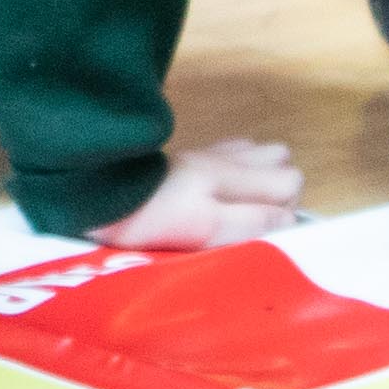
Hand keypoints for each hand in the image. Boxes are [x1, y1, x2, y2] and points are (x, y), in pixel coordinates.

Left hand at [93, 136, 303, 248]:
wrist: (96, 189)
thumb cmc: (152, 216)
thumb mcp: (206, 228)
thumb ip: (252, 222)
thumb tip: (287, 222)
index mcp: (235, 177)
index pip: (292, 183)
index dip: (286, 212)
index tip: (263, 235)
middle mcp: (228, 159)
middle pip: (282, 163)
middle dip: (278, 193)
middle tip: (251, 222)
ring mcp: (207, 154)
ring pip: (257, 155)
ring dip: (259, 179)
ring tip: (238, 207)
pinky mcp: (186, 156)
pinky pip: (228, 154)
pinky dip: (233, 169)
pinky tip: (215, 190)